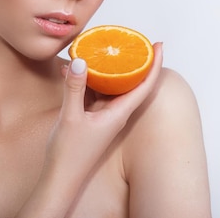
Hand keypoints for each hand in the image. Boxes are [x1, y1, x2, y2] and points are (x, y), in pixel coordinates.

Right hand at [49, 42, 163, 176]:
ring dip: (106, 68)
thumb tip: (81, 60)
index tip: (159, 44)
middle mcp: (116, 114)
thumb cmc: (69, 153)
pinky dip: (88, 79)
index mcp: (119, 114)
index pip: (144, 85)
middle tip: (129, 40)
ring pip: (111, 85)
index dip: (154, 64)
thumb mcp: (70, 116)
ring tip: (99, 49)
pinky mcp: (92, 117)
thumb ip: (75, 88)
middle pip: (131, 82)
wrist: (61, 178)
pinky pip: (95, 92)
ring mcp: (105, 116)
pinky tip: (74, 69)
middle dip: (132, 61)